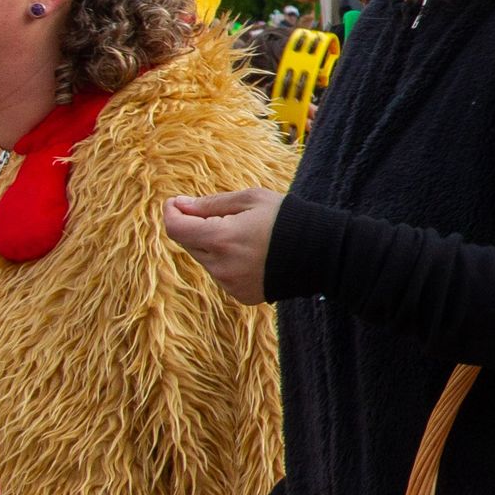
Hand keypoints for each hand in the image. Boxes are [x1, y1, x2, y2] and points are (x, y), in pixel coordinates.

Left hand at [165, 188, 283, 305]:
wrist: (322, 253)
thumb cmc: (287, 219)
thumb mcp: (251, 199)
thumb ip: (211, 203)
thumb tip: (180, 206)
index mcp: (222, 238)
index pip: (176, 228)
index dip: (172, 212)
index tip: (177, 203)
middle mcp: (221, 266)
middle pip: (188, 244)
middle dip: (195, 227)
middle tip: (218, 215)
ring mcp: (230, 284)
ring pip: (205, 260)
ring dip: (212, 245)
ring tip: (244, 236)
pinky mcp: (240, 295)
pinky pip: (221, 275)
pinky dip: (227, 262)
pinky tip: (252, 255)